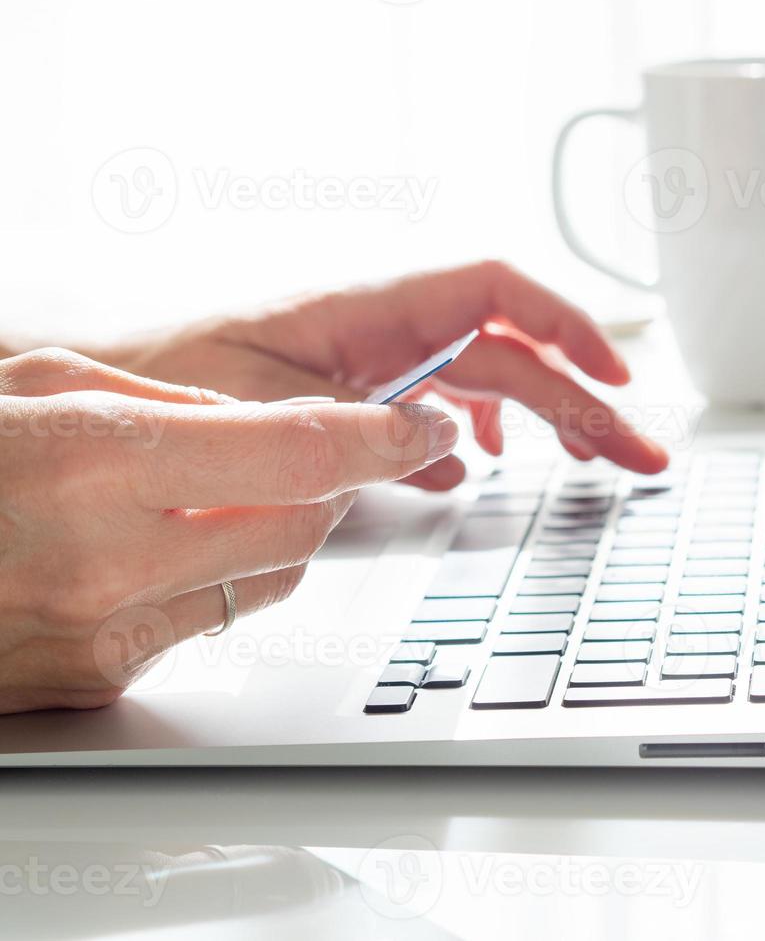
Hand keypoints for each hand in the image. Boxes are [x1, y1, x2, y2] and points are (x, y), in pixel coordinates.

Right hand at [0, 347, 458, 712]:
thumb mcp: (37, 386)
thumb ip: (169, 405)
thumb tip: (270, 426)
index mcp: (95, 460)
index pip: (300, 452)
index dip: (382, 436)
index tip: (421, 423)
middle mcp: (109, 559)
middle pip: (303, 523)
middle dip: (333, 480)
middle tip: (327, 446)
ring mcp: (104, 633)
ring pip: (268, 579)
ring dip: (277, 530)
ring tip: (217, 491)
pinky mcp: (98, 682)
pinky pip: (207, 624)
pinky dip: (215, 579)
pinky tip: (160, 548)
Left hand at [101, 261, 669, 490]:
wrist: (113, 393)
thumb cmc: (168, 381)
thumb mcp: (262, 409)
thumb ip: (357, 427)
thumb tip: (449, 448)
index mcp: (366, 309)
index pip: (493, 293)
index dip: (566, 325)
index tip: (615, 376)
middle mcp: (383, 330)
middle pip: (512, 354)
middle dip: (586, 403)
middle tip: (642, 456)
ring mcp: (375, 364)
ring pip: (485, 383)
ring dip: (544, 419)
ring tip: (588, 461)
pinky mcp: (358, 397)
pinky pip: (438, 408)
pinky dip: (472, 436)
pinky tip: (479, 466)